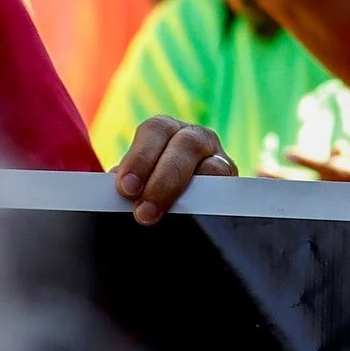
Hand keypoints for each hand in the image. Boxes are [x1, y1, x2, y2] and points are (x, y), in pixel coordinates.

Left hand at [112, 116, 236, 225]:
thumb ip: (128, 184)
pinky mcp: (233, 185)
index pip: (155, 130)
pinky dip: (211, 205)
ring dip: (189, 194)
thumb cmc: (145, 192)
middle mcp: (196, 138)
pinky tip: (194, 220)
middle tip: (143, 212)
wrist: (175, 213)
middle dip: (163, 180)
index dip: (140, 158)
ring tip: (167, 217)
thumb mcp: (134, 182)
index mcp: (166, 131)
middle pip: (187, 145)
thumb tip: (116, 199)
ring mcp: (219, 160)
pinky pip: (228, 191)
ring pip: (213, 168)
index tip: (126, 188)